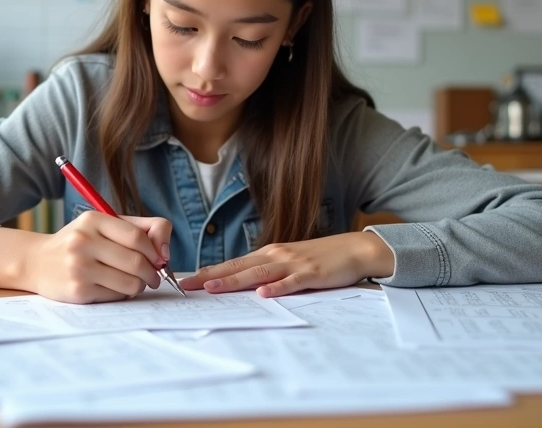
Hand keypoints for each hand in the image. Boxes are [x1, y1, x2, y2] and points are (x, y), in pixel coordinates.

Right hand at [24, 211, 171, 303]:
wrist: (37, 262)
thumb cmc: (79, 243)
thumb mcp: (103, 225)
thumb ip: (139, 229)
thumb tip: (164, 253)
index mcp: (93, 220)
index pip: (137, 237)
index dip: (155, 251)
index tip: (160, 259)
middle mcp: (83, 242)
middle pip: (136, 262)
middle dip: (152, 273)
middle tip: (153, 277)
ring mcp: (79, 267)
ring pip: (129, 283)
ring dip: (139, 286)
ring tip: (134, 282)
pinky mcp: (77, 291)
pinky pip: (115, 296)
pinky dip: (122, 294)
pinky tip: (114, 288)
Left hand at [179, 231, 393, 297]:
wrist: (354, 249)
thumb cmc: (321, 258)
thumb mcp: (290, 262)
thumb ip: (269, 271)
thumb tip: (244, 285)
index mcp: (269, 254)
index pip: (234, 263)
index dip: (210, 271)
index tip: (188, 279)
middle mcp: (276, 255)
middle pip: (239, 267)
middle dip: (211, 276)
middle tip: (187, 285)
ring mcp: (293, 264)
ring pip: (258, 273)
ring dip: (234, 281)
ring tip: (213, 287)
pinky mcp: (310, 274)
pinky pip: (291, 283)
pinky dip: (277, 288)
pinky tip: (263, 294)